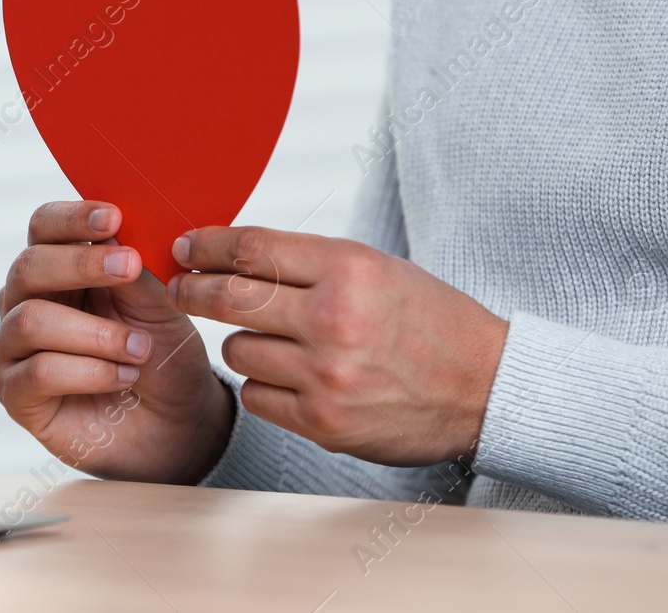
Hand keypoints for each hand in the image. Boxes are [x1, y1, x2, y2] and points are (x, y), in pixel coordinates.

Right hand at [0, 201, 233, 483]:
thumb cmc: (160, 355)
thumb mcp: (159, 303)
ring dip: (94, 332)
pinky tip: (122, 376)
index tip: (114, 218)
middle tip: (130, 267)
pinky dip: (88, 371)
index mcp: (57, 267)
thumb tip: (115, 233)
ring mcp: (14, 349)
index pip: (43, 227)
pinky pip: (38, 372)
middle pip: (28, 267)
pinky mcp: (16, 395)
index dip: (72, 218)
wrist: (175, 424)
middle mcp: (25, 301)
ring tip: (139, 348)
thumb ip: (134, 268)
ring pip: (30, 321)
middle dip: (81, 264)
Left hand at [168, 226, 508, 466]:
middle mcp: (334, 319)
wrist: (486, 387)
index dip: (207, 246)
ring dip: (241, 342)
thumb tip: (230, 255)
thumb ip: (307, 264)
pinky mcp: (324, 422)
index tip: (185, 247)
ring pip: (236, 350)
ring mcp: (327, 375)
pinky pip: (256, 395)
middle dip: (194, 290)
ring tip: (271, 340)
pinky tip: (288, 377)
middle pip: (230, 297)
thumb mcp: (377, 269)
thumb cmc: (430, 321)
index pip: (251, 249)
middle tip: (181, 286)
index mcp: (349, 269)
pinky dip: (263, 385)